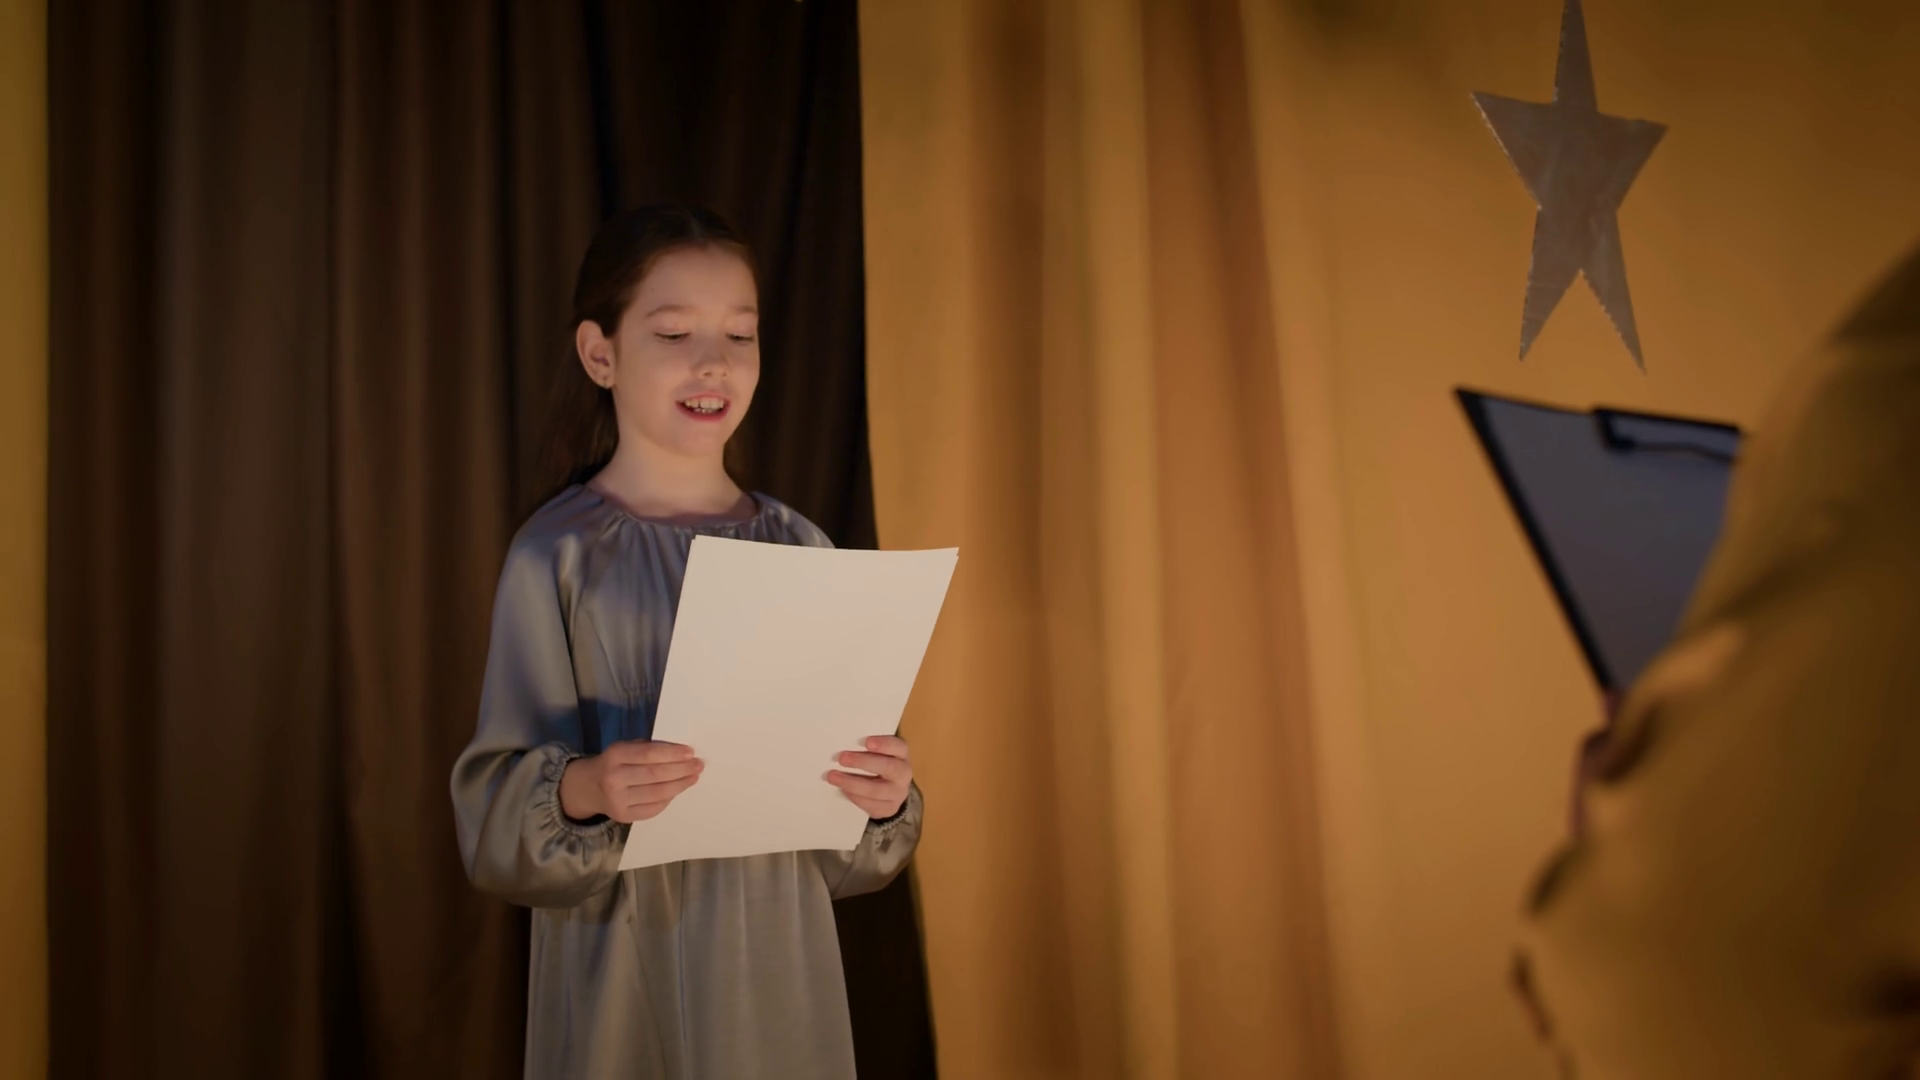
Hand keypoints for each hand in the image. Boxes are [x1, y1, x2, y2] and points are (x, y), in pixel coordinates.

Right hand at [559, 740, 703, 823]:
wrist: (588, 787)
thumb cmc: (614, 763)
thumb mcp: (624, 748)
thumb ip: (647, 749)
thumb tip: (682, 754)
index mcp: (615, 755)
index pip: (649, 754)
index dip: (672, 754)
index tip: (691, 753)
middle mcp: (614, 778)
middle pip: (655, 775)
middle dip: (681, 770)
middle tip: (699, 766)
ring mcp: (617, 800)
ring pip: (656, 794)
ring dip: (679, 786)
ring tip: (693, 778)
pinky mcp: (623, 816)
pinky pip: (652, 808)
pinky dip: (668, 799)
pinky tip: (677, 791)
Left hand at [826, 735, 912, 819]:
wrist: (891, 789)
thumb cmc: (879, 763)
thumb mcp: (879, 752)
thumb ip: (867, 748)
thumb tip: (844, 744)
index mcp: (902, 754)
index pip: (898, 746)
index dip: (884, 744)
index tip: (867, 742)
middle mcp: (904, 774)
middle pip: (888, 767)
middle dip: (863, 762)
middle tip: (842, 758)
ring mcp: (899, 793)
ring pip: (876, 790)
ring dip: (852, 783)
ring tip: (833, 777)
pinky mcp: (889, 808)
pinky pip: (871, 805)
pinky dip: (854, 797)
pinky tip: (843, 789)